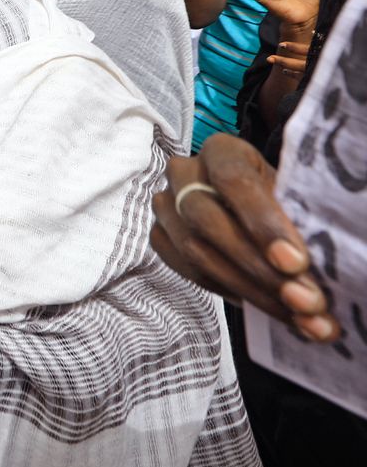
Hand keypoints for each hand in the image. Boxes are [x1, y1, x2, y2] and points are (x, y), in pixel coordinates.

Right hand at [149, 134, 338, 341]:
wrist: (252, 211)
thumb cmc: (279, 199)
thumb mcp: (292, 196)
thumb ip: (297, 220)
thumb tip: (306, 267)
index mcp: (222, 151)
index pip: (233, 181)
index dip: (264, 223)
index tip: (296, 263)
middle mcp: (184, 173)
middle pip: (208, 221)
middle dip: (258, 267)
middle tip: (302, 301)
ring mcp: (166, 205)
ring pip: (195, 251)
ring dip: (249, 289)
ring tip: (294, 315)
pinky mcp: (160, 236)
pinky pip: (186, 269)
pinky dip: (227, 291)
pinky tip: (264, 305)